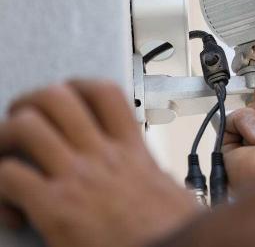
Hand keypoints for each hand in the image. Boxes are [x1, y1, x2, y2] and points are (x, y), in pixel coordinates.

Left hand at [0, 80, 198, 246]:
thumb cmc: (173, 233)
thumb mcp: (173, 191)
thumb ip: (155, 176)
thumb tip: (155, 178)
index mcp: (132, 152)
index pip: (104, 94)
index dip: (77, 86)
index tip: (67, 96)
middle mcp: (103, 156)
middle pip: (56, 98)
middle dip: (29, 103)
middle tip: (23, 120)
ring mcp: (78, 177)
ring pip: (25, 127)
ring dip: (5, 138)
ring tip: (5, 156)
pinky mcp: (54, 207)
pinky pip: (8, 176)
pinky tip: (11, 208)